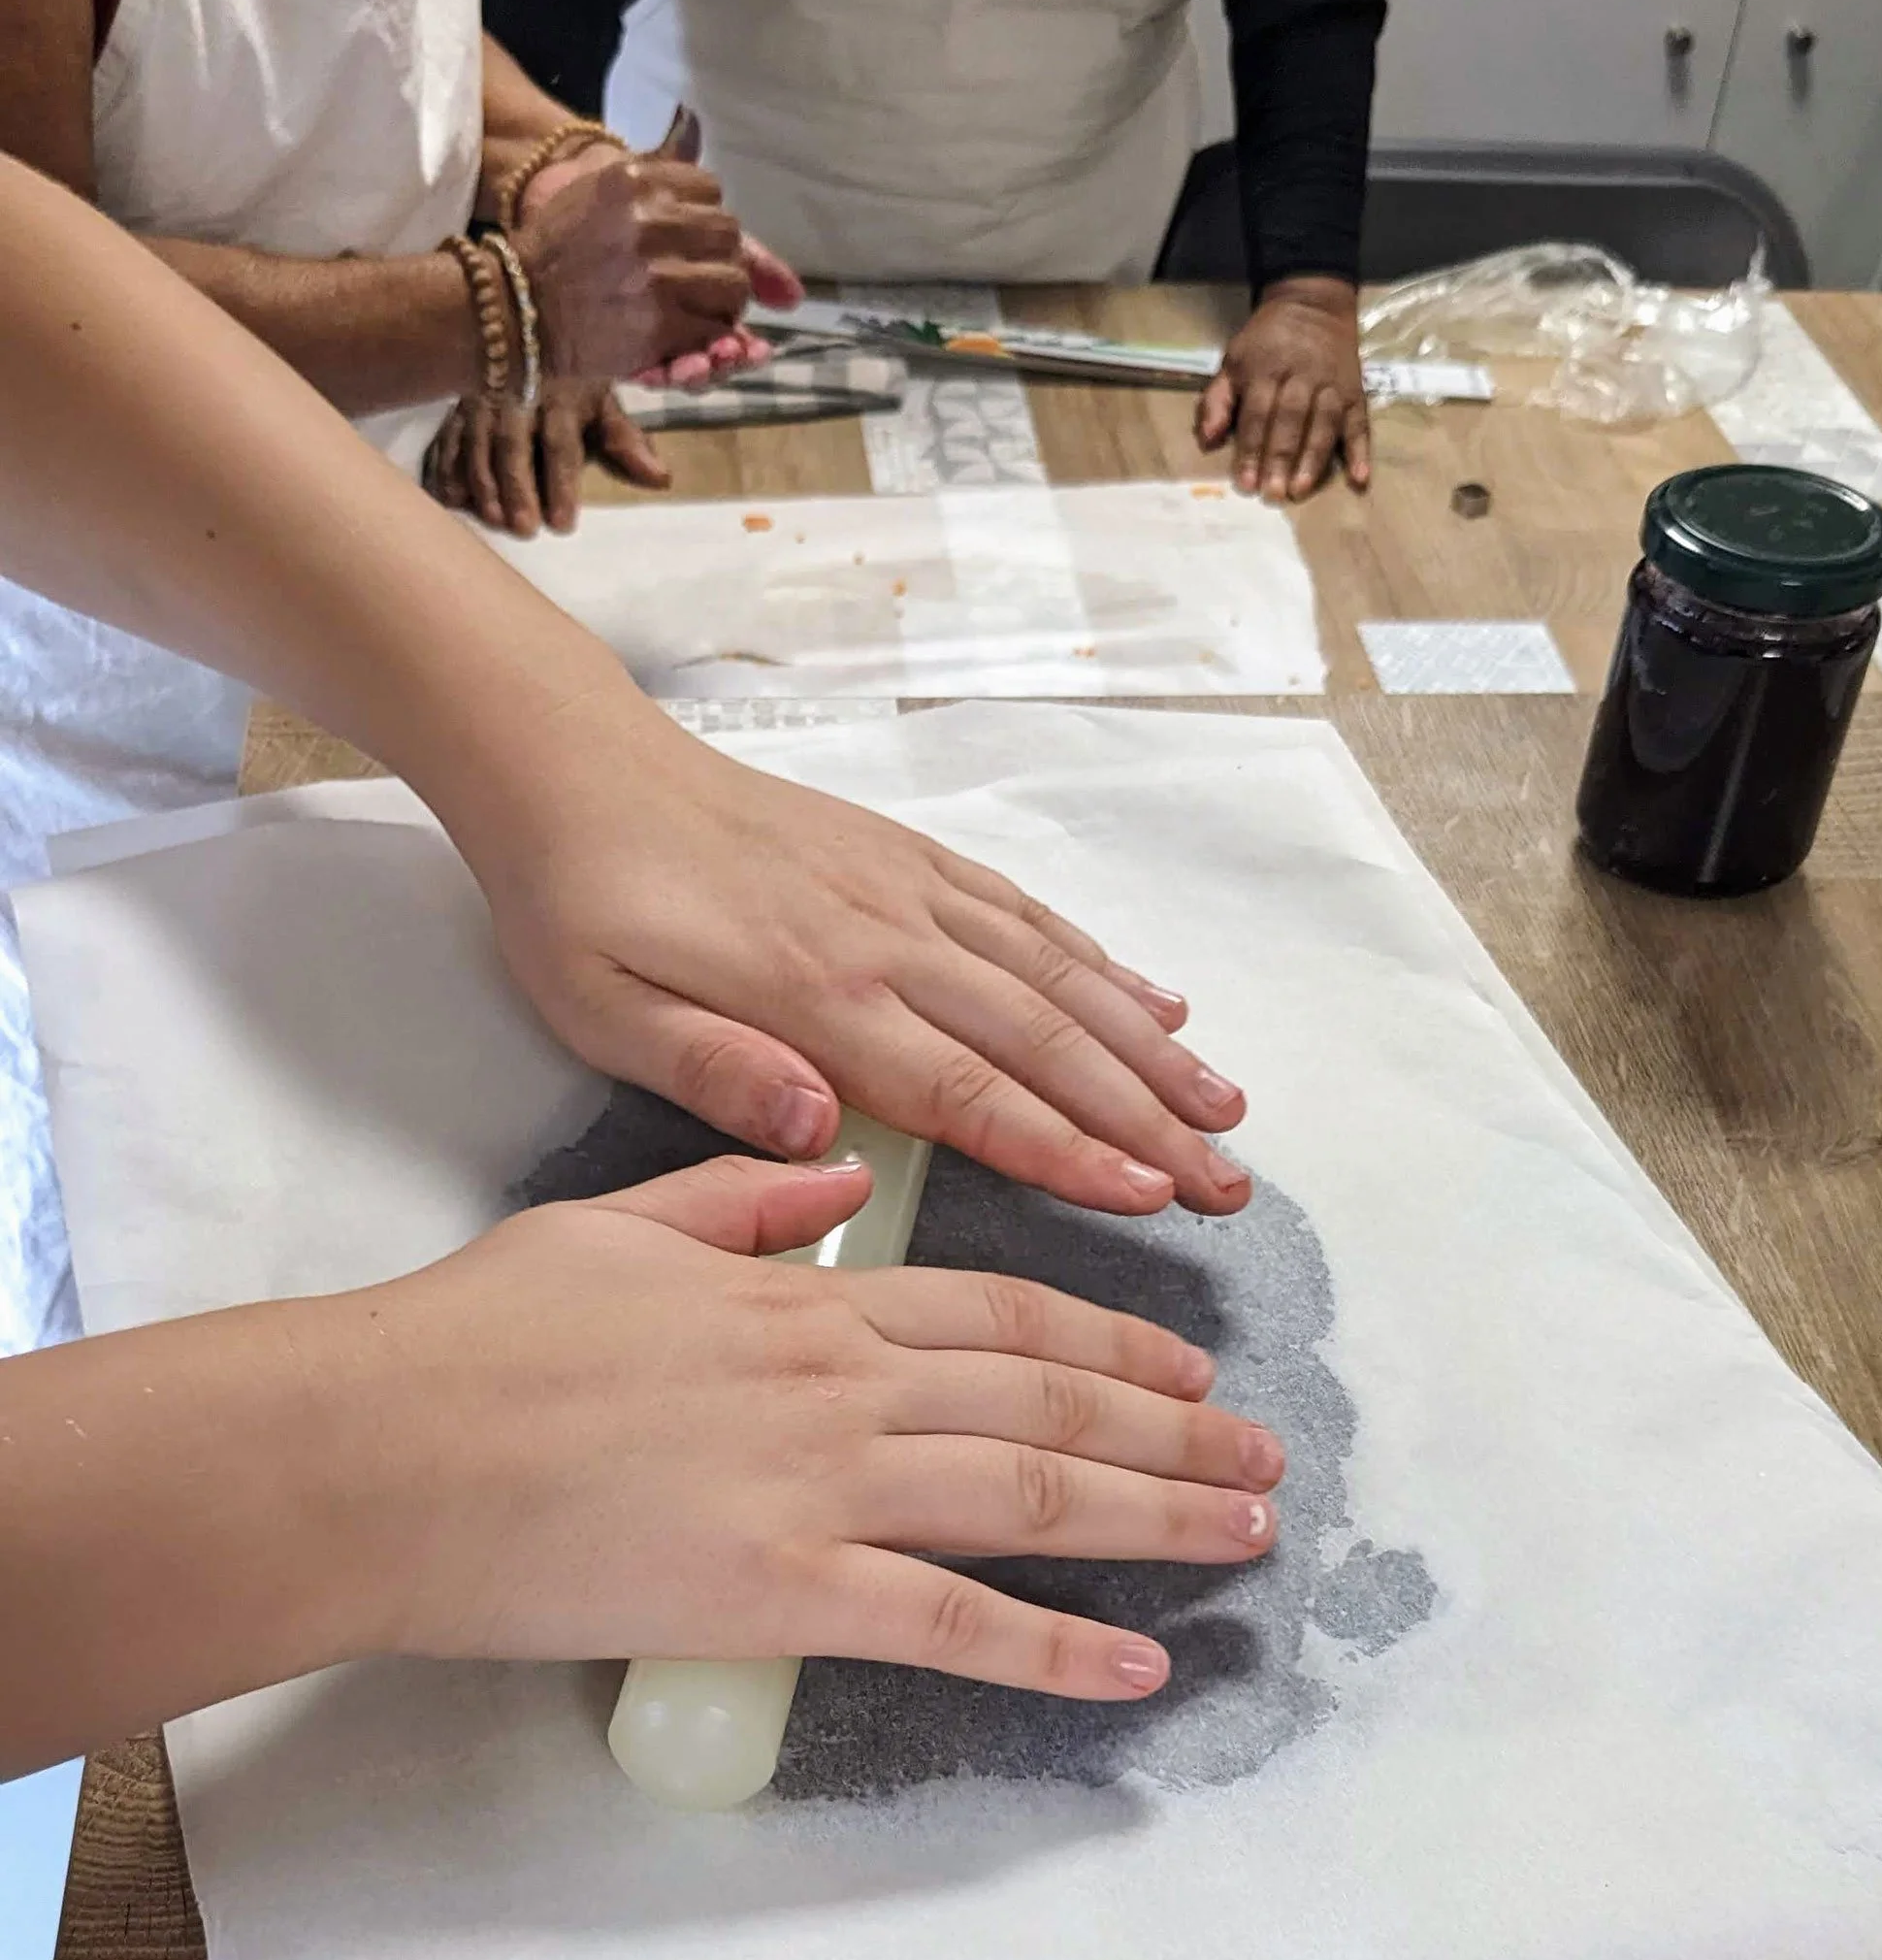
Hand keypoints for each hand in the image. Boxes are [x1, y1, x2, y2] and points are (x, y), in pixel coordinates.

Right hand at [367, 1156, 1281, 1690]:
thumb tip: (840, 1185)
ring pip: (1028, 1490)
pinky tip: (1134, 1668)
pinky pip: (946, 1621)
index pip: (996, 1307)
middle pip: (1044, 1393)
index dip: (1107, 1335)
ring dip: (1153, 1514)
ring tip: (1244, 1533)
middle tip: (1260, 1452)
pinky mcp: (779, 1591)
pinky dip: (1051, 1649)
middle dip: (1169, 1425)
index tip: (1183, 1362)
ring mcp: (817, 1482)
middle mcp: (838, 1379)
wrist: (379, 1443)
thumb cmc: (478, 1335)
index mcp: (803, 1295)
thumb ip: (736, 1199)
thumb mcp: (614, 1225)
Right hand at [424, 382, 666, 537]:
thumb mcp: (603, 399)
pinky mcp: (457, 405)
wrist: (526, 322)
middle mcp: (517, 394)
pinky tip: (447, 497)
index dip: (561, 483)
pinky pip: (448, 436)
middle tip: (522, 527)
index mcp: (560, 395)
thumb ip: (626, 440)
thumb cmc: (573, 374)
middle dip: (516, 487)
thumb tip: (660, 479)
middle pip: (514, 445)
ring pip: (477, 442)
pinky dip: (444, 466)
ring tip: (490, 517)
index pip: (561, 443)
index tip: (563, 523)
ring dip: (480, 481)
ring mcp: (483, 398)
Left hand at [448, 689, 1252, 1217]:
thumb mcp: (598, 1009)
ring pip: (1055, 972)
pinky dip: (1100, 957)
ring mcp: (907, 888)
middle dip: (1146, 1114)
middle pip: (1042, 1037)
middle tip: (1229, 1180)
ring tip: (1227, 1102)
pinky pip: (1025, 912)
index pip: (965, 1088)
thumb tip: (823, 1132)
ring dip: (1149, 1043)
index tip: (1149, 1196)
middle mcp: (885, 936)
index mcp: (812, 991)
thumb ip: (713, 1069)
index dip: (1064, 1147)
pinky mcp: (907, 855)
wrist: (575, 764)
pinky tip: (1154, 998)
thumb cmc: (580, 902)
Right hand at [517, 156, 752, 382]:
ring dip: (720, 300)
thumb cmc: (556, 250)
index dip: (703, 219)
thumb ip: (652, 175)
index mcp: (634, 180)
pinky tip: (686, 335)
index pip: (710, 189)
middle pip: (728, 234)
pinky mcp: (660, 323)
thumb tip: (694, 123)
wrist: (514, 307)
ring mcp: (658, 274)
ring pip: (733, 283)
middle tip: (696, 279)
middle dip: (719, 258)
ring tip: (694, 307)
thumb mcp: (598, 192)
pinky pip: (716, 327)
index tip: (686, 240)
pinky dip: (708, 337)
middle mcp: (650, 221)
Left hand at [1196, 275, 1371, 503]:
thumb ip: (1216, 400)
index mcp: (1265, 370)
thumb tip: (1206, 440)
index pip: (1257, 415)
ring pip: (1324, 424)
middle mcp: (1301, 377)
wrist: (1312, 305)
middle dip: (1280, 458)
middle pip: (1290, 421)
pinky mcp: (1355, 392)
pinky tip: (1359, 479)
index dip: (1251, 449)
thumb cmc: (1265, 342)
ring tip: (1301, 489)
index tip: (1246, 483)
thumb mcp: (1232, 361)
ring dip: (1314, 459)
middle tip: (1273, 494)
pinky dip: (1361, 451)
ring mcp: (1332, 385)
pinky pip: (1361, 423)